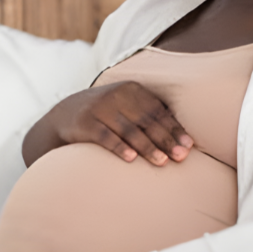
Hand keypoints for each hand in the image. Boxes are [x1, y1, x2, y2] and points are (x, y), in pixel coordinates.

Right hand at [21, 80, 193, 166]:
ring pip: (129, 129)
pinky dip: (119, 147)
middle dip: (165, 140)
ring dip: (147, 147)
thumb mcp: (126, 108)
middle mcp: (116, 95)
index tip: (188, 146)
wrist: (64, 115)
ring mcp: (99, 108)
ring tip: (162, 162)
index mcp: (131, 89)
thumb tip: (184, 138)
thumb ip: (149, 116)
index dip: (174, 129)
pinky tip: (131, 159)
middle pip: (147, 120)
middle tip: (180, 157)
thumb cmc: (107, 115)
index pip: (158, 111)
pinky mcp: (84, 122)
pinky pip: (105, 137)